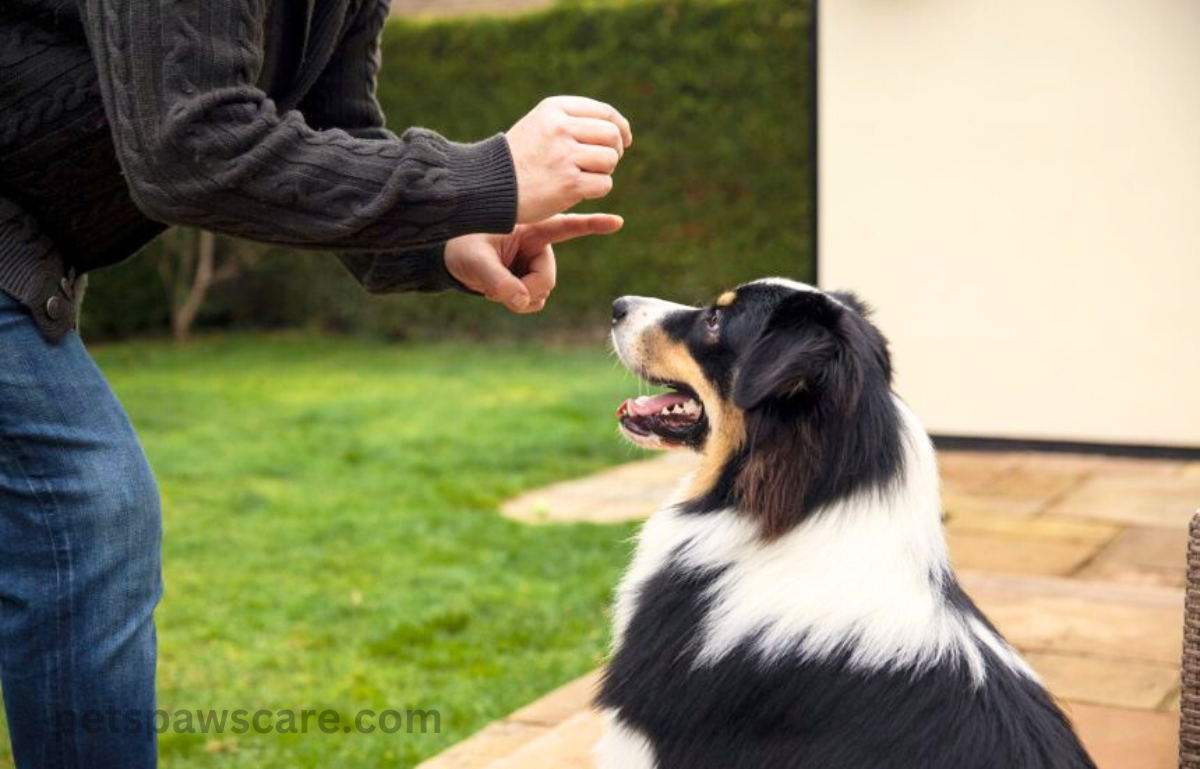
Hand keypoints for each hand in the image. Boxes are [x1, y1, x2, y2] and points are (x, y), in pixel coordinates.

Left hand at [444, 214, 623, 312]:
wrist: (449, 258)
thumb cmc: (460, 246)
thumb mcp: (474, 260)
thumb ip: (497, 281)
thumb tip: (521, 302)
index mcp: (530, 228)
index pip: (567, 226)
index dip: (592, 224)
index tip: (618, 221)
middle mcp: (537, 246)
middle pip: (547, 279)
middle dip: (526, 291)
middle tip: (497, 292)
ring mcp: (534, 264)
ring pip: (542, 293)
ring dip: (519, 298)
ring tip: (493, 288)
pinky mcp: (527, 279)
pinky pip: (534, 300)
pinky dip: (518, 303)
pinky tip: (498, 293)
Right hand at [506, 96, 632, 224]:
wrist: (490, 185)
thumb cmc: (519, 158)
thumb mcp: (540, 125)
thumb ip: (572, 121)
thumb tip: (619, 131)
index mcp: (554, 109)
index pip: (605, 112)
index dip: (621, 127)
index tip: (624, 140)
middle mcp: (560, 128)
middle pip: (612, 135)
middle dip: (614, 151)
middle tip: (602, 164)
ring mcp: (564, 156)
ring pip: (610, 160)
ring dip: (603, 172)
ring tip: (583, 176)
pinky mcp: (569, 183)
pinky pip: (604, 184)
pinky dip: (597, 190)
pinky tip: (577, 190)